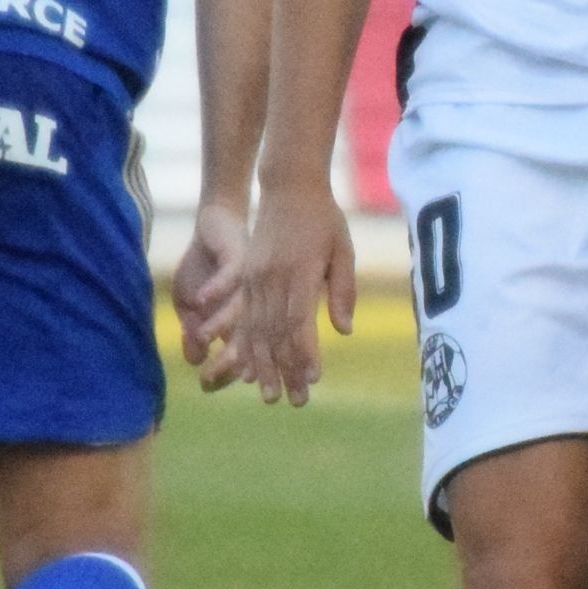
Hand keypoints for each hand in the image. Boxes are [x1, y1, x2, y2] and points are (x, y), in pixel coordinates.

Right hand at [170, 196, 251, 390]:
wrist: (220, 219)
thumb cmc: (207, 264)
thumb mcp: (190, 299)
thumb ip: (193, 329)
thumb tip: (194, 359)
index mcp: (246, 317)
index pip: (240, 351)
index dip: (225, 368)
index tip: (205, 383)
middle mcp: (252, 302)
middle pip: (245, 337)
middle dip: (228, 359)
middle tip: (208, 376)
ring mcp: (249, 281)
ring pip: (240, 309)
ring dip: (220, 324)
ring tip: (201, 336)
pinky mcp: (242, 258)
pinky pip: (231, 276)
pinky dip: (215, 288)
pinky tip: (199, 301)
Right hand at [228, 180, 355, 405]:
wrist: (288, 186)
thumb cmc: (323, 219)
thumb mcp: (342, 250)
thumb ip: (343, 290)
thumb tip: (344, 331)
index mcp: (299, 271)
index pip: (300, 321)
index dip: (305, 353)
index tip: (313, 379)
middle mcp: (272, 277)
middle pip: (276, 332)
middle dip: (285, 370)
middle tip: (294, 402)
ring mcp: (255, 278)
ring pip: (256, 329)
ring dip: (262, 364)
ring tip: (268, 394)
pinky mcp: (246, 276)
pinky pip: (244, 317)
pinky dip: (246, 344)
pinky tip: (247, 366)